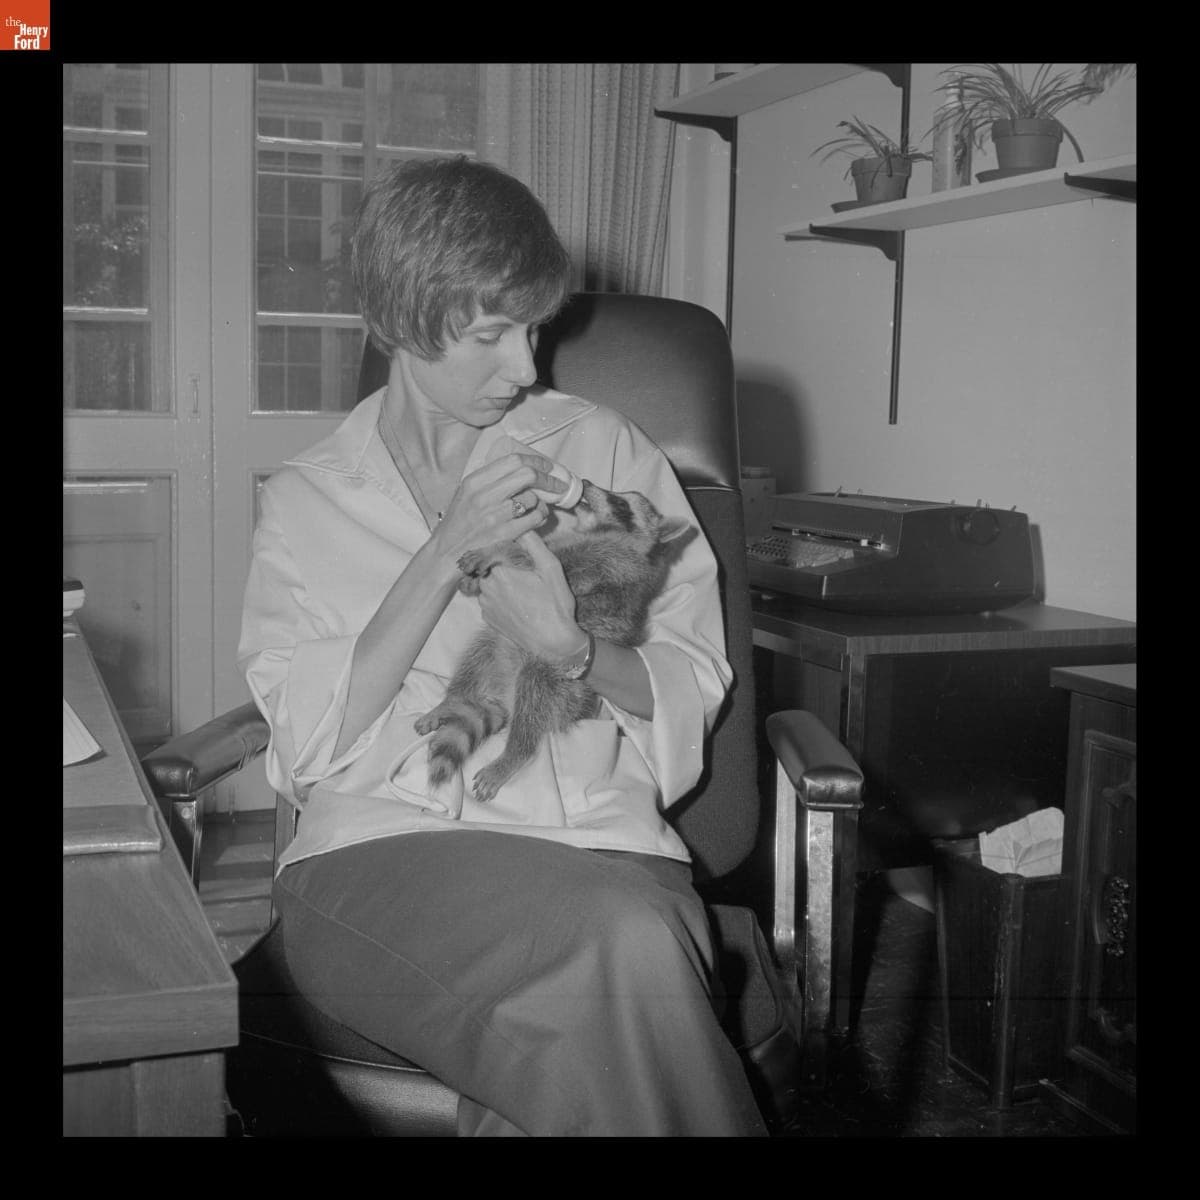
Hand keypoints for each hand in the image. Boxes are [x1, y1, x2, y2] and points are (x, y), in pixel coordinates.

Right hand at [425, 453, 564, 585]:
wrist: (446, 553)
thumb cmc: (458, 524)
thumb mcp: (466, 494)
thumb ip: (489, 480)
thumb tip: (522, 468)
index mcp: (474, 482)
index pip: (513, 461)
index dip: (536, 461)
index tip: (546, 466)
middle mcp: (484, 496)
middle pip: (527, 475)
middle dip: (547, 479)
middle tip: (556, 485)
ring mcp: (494, 516)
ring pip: (532, 498)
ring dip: (542, 502)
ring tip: (540, 506)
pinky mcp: (503, 535)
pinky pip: (533, 519)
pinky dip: (541, 516)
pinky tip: (538, 518)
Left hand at [475, 531, 585, 660]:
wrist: (553, 641)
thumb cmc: (555, 603)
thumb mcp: (551, 568)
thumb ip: (533, 544)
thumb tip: (521, 527)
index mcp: (500, 570)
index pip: (493, 547)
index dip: (505, 547)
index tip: (517, 551)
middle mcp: (487, 586)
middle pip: (488, 564)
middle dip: (501, 563)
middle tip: (522, 572)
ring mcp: (485, 604)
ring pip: (487, 582)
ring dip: (498, 580)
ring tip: (521, 588)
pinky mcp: (487, 617)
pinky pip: (488, 599)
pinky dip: (498, 596)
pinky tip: (516, 602)